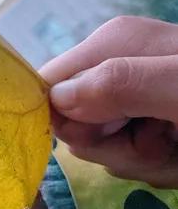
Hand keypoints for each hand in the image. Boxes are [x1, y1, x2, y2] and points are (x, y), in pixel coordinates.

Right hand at [41, 16, 177, 186]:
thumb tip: (55, 100)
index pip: (48, 86)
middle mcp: (116, 67)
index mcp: (112, 44)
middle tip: (160, 142)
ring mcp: (134, 97)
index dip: (67, 121)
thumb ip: (120, 84)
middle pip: (72, 122)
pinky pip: (128, 155)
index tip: (115, 132)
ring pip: (100, 146)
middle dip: (112, 147)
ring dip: (139, 161)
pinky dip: (156, 164)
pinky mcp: (151, 121)